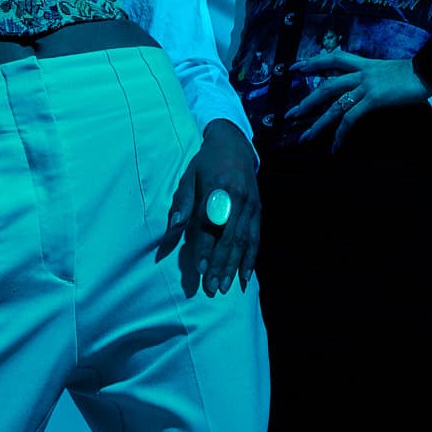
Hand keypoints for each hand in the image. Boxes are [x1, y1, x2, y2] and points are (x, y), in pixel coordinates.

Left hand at [165, 120, 260, 295]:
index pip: (211, 225)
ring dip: (234, 266)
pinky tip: (245, 277)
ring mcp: (251, 205)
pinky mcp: (258, 210)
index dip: (206, 248)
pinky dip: (251, 259)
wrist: (234, 144)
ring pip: (243, 241)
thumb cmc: (206, 162)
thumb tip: (174, 225)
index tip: (200, 269)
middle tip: (212, 287)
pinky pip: (256, 238)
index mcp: (218, 189)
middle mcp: (238, 199)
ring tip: (226, 287)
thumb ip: (183, 201)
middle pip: (229, 237)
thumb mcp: (190, 175)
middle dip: (220, 265)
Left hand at [284, 52, 427, 148]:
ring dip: (318, 123)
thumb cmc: (418, 73)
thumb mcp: (392, 72)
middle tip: (290, 114)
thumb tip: (371, 90)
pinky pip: (351, 118)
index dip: (314, 61)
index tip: (296, 67)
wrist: (431, 69)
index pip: (334, 59)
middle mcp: (361, 73)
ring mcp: (366, 86)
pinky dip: (342, 134)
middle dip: (306, 101)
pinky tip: (336, 146)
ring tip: (306, 137)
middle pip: (326, 86)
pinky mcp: (374, 99)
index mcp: (365, 64)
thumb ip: (378, 79)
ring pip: (334, 105)